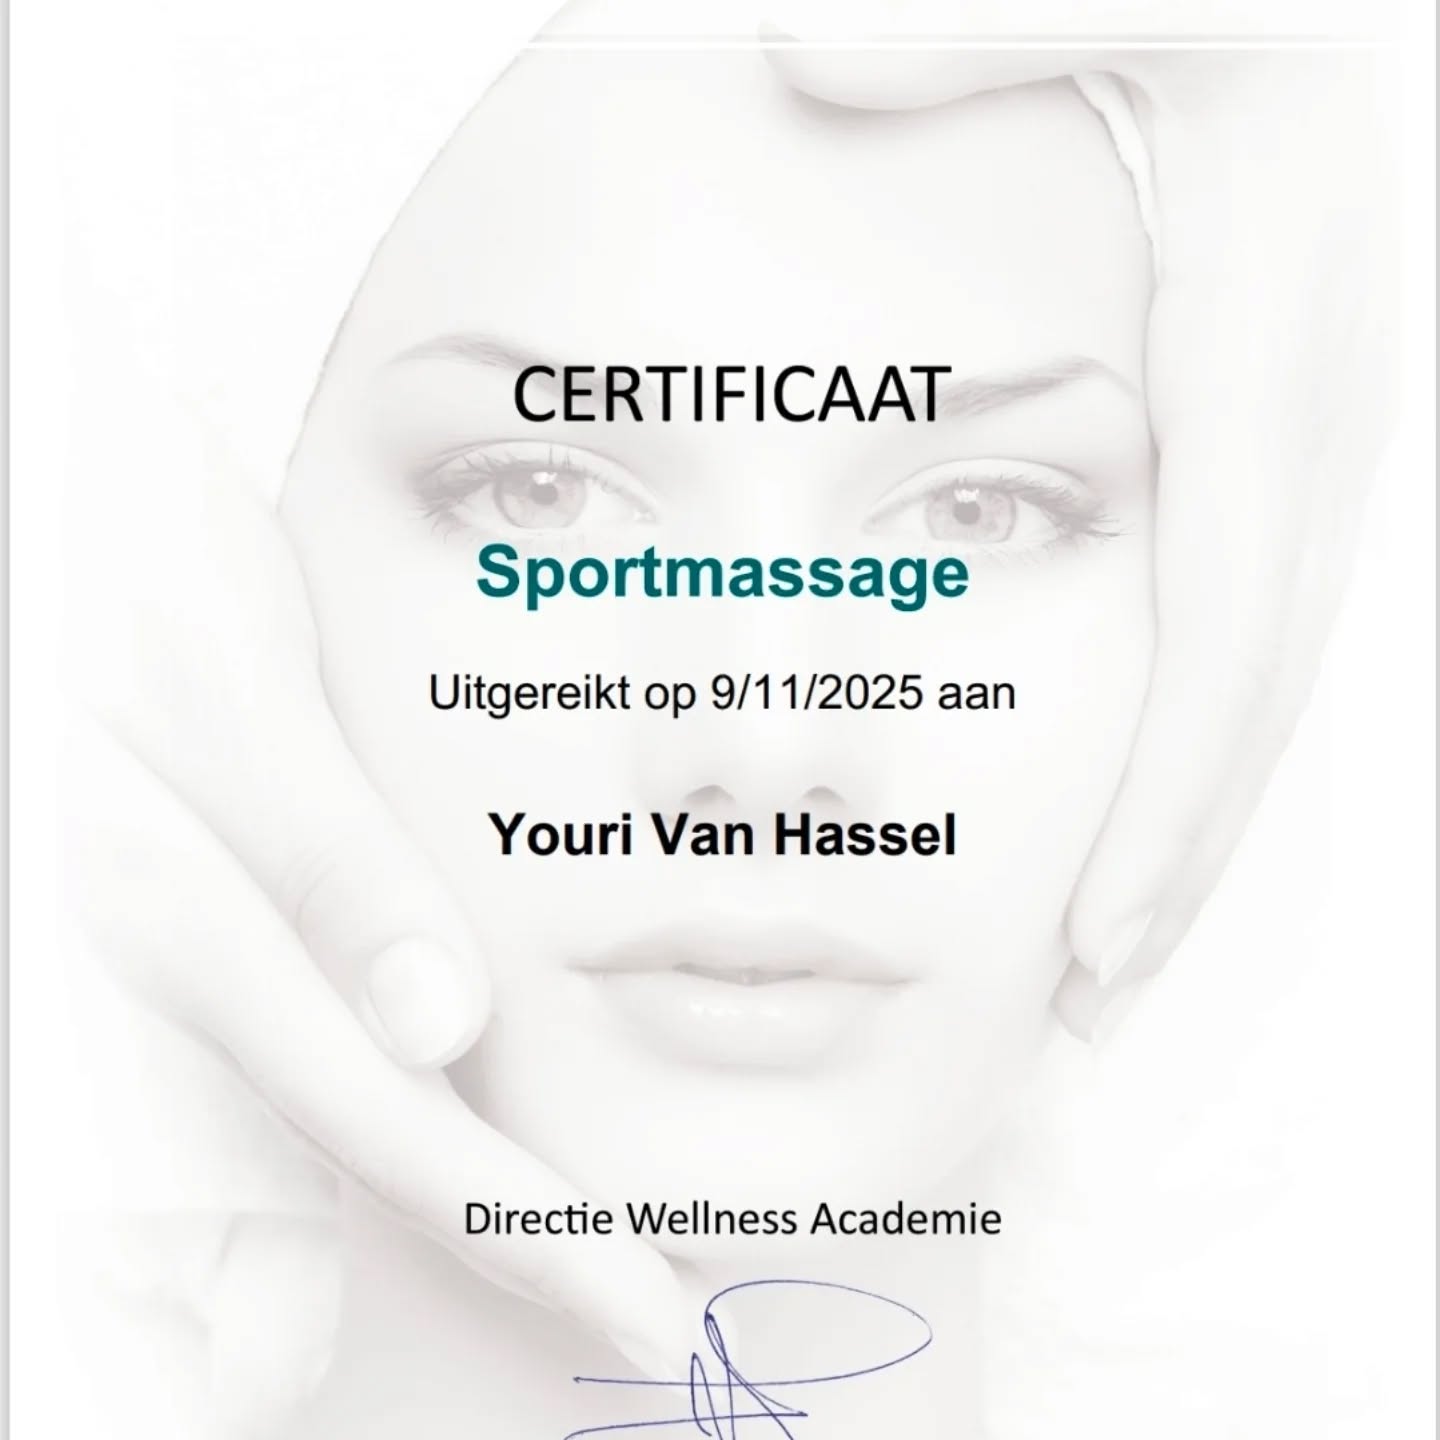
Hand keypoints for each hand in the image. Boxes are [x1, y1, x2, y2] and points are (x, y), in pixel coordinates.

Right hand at [67, 380, 691, 1426]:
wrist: (48, 521)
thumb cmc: (123, 565)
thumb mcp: (217, 677)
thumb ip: (319, 858)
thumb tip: (436, 1030)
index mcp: (169, 912)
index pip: (378, 1117)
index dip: (516, 1226)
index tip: (639, 1308)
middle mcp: (147, 978)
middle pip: (342, 1162)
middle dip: (490, 1248)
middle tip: (624, 1313)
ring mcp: (146, 977)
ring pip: (299, 1145)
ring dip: (435, 1211)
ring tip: (566, 1264)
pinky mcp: (168, 944)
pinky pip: (271, 1071)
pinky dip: (370, 1129)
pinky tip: (454, 1141)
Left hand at [762, 1, 1394, 1036]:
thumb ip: (975, 18)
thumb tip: (797, 57)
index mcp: (1273, 327)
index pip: (1218, 621)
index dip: (1162, 799)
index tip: (1095, 944)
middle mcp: (1317, 398)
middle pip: (1257, 687)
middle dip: (1183, 859)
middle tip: (1092, 1001)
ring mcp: (1320, 412)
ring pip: (1268, 658)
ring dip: (1197, 809)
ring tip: (1117, 933)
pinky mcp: (1294, 406)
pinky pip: (1254, 598)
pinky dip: (1203, 711)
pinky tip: (1143, 770)